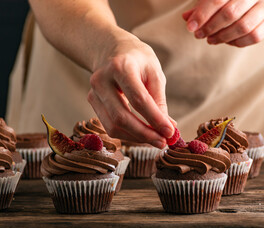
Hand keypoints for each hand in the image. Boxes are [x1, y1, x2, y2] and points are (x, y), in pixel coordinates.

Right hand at [88, 33, 175, 148]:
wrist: (112, 49)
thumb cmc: (137, 59)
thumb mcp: (154, 72)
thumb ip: (159, 100)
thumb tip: (167, 128)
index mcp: (120, 67)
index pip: (138, 99)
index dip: (154, 119)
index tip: (170, 132)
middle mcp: (101, 80)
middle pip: (121, 117)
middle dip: (144, 134)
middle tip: (163, 142)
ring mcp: (94, 92)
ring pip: (113, 126)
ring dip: (136, 138)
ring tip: (156, 139)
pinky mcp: (92, 102)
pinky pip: (110, 126)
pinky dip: (128, 135)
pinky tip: (142, 134)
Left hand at [183, 0, 263, 46]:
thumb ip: (203, 5)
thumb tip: (187, 18)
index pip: (217, 0)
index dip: (202, 15)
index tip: (191, 27)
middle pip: (230, 14)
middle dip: (211, 28)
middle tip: (199, 35)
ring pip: (243, 27)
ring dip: (223, 37)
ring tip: (211, 40)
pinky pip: (254, 36)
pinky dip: (237, 42)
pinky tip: (227, 41)